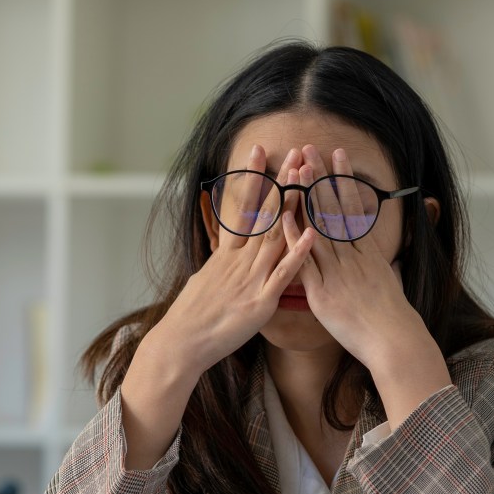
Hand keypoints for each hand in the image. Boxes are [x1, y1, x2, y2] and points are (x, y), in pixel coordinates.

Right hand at [154, 143, 315, 373]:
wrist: (181, 343)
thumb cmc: (192, 316)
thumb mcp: (204, 280)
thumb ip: (221, 264)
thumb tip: (224, 254)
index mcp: (227, 255)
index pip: (242, 207)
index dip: (253, 178)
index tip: (259, 151)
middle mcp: (239, 260)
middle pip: (265, 214)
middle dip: (281, 181)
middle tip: (294, 152)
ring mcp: (251, 278)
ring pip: (276, 235)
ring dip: (294, 206)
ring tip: (307, 178)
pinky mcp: (260, 301)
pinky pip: (283, 274)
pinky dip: (297, 253)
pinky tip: (311, 233)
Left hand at [282, 145, 451, 427]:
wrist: (393, 341)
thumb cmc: (392, 318)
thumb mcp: (388, 282)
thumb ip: (377, 265)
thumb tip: (377, 256)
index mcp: (367, 252)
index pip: (352, 207)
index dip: (343, 180)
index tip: (336, 156)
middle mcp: (352, 256)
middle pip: (333, 209)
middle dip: (321, 178)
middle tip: (310, 149)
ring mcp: (336, 271)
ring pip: (318, 226)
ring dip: (306, 196)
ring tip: (296, 169)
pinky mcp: (322, 291)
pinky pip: (305, 260)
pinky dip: (294, 238)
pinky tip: (283, 217)